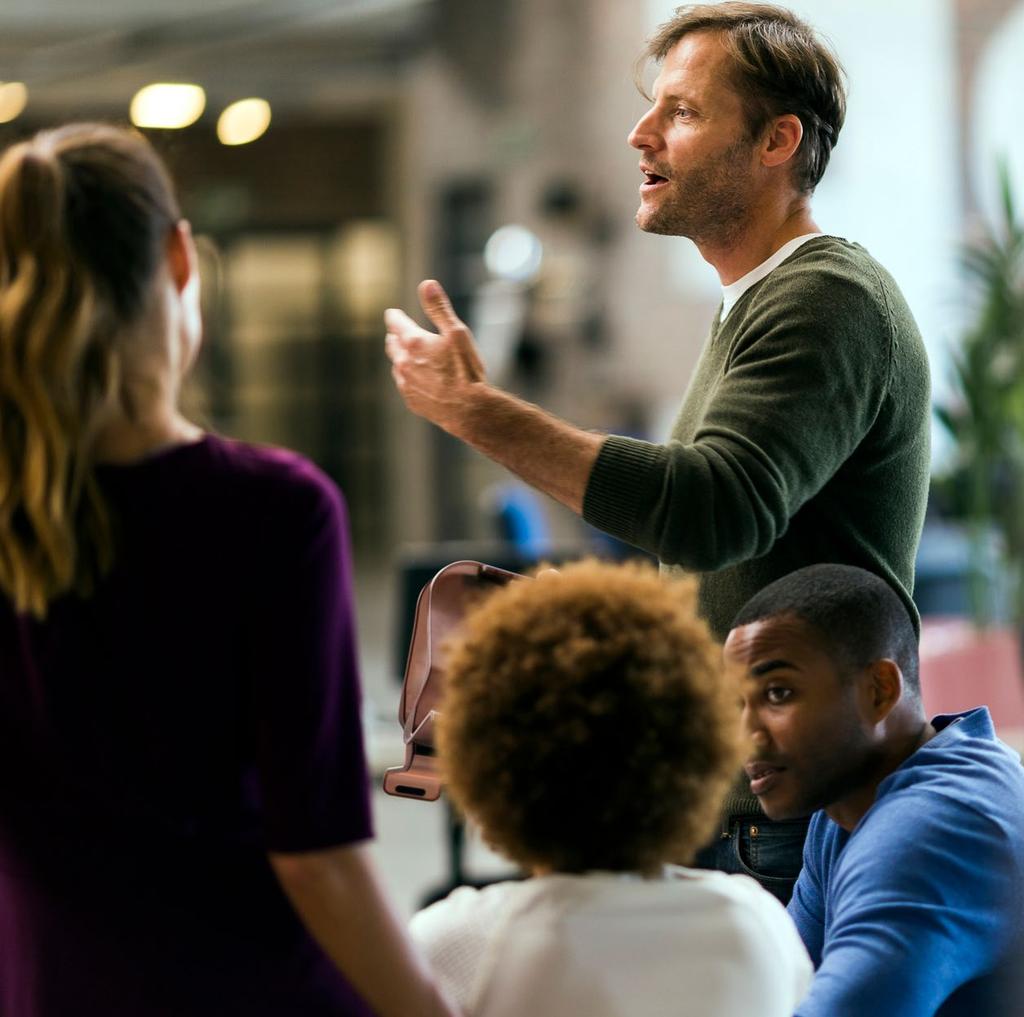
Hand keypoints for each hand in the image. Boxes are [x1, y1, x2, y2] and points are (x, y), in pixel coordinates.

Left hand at [384, 279, 486, 434]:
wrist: (469, 410)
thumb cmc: (466, 371)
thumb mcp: (457, 333)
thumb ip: (439, 308)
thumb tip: (427, 284)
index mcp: (413, 342)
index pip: (395, 322)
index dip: (395, 316)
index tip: (393, 313)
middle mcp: (403, 362)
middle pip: (392, 344)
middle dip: (395, 336)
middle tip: (397, 333)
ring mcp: (405, 383)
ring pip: (397, 365)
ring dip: (400, 358)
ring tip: (408, 356)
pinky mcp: (411, 401)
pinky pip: (404, 384)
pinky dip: (407, 377)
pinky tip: (417, 379)